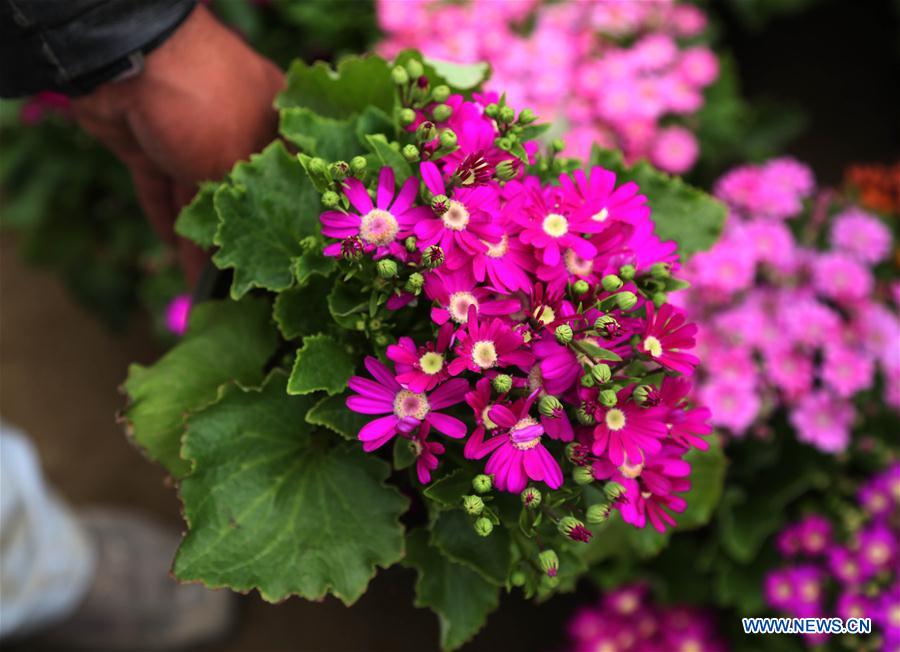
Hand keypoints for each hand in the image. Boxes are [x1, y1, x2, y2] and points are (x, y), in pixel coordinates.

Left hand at [71, 5, 283, 284]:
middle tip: (249, 277)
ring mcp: (189, 132)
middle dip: (240, 233)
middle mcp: (237, 123)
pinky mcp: (148, 143)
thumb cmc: (206, 104)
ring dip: (201, 236)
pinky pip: (161, 189)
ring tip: (210, 282)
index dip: (289, 214)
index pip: (290, 173)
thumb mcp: (240, 162)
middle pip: (241, 190)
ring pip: (199, 195)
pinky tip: (175, 253)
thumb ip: (250, 206)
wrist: (128, 64)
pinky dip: (168, 218)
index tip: (290, 253)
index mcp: (274, 117)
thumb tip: (266, 247)